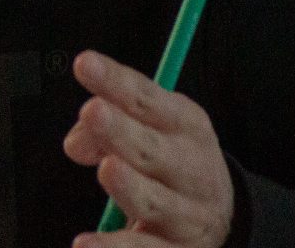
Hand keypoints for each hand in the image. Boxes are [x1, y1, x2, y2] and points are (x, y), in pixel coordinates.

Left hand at [63, 50, 233, 247]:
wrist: (219, 213)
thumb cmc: (167, 155)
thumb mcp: (149, 127)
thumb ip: (105, 126)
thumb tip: (75, 143)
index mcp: (185, 125)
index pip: (146, 98)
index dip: (115, 81)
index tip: (84, 63)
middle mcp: (191, 168)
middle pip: (152, 149)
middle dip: (121, 131)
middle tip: (93, 112)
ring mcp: (187, 214)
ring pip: (153, 201)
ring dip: (130, 186)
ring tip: (109, 170)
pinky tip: (86, 245)